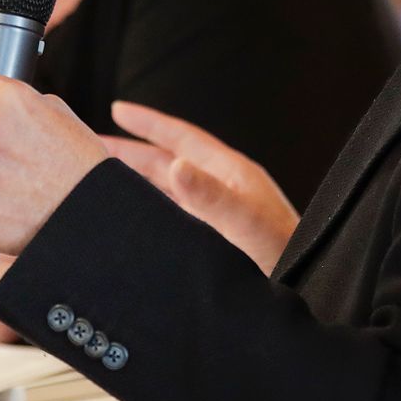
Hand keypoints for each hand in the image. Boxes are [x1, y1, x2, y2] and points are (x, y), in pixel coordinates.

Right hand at [102, 101, 298, 274]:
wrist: (308, 291)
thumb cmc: (286, 258)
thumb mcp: (246, 224)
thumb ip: (211, 196)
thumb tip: (176, 166)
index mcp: (231, 174)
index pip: (181, 138)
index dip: (149, 123)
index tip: (118, 109)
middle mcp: (223, 189)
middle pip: (168, 162)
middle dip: (131, 153)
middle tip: (91, 146)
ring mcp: (219, 214)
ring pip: (169, 189)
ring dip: (138, 182)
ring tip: (104, 180)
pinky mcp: (215, 239)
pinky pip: (175, 215)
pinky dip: (151, 211)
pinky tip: (135, 222)